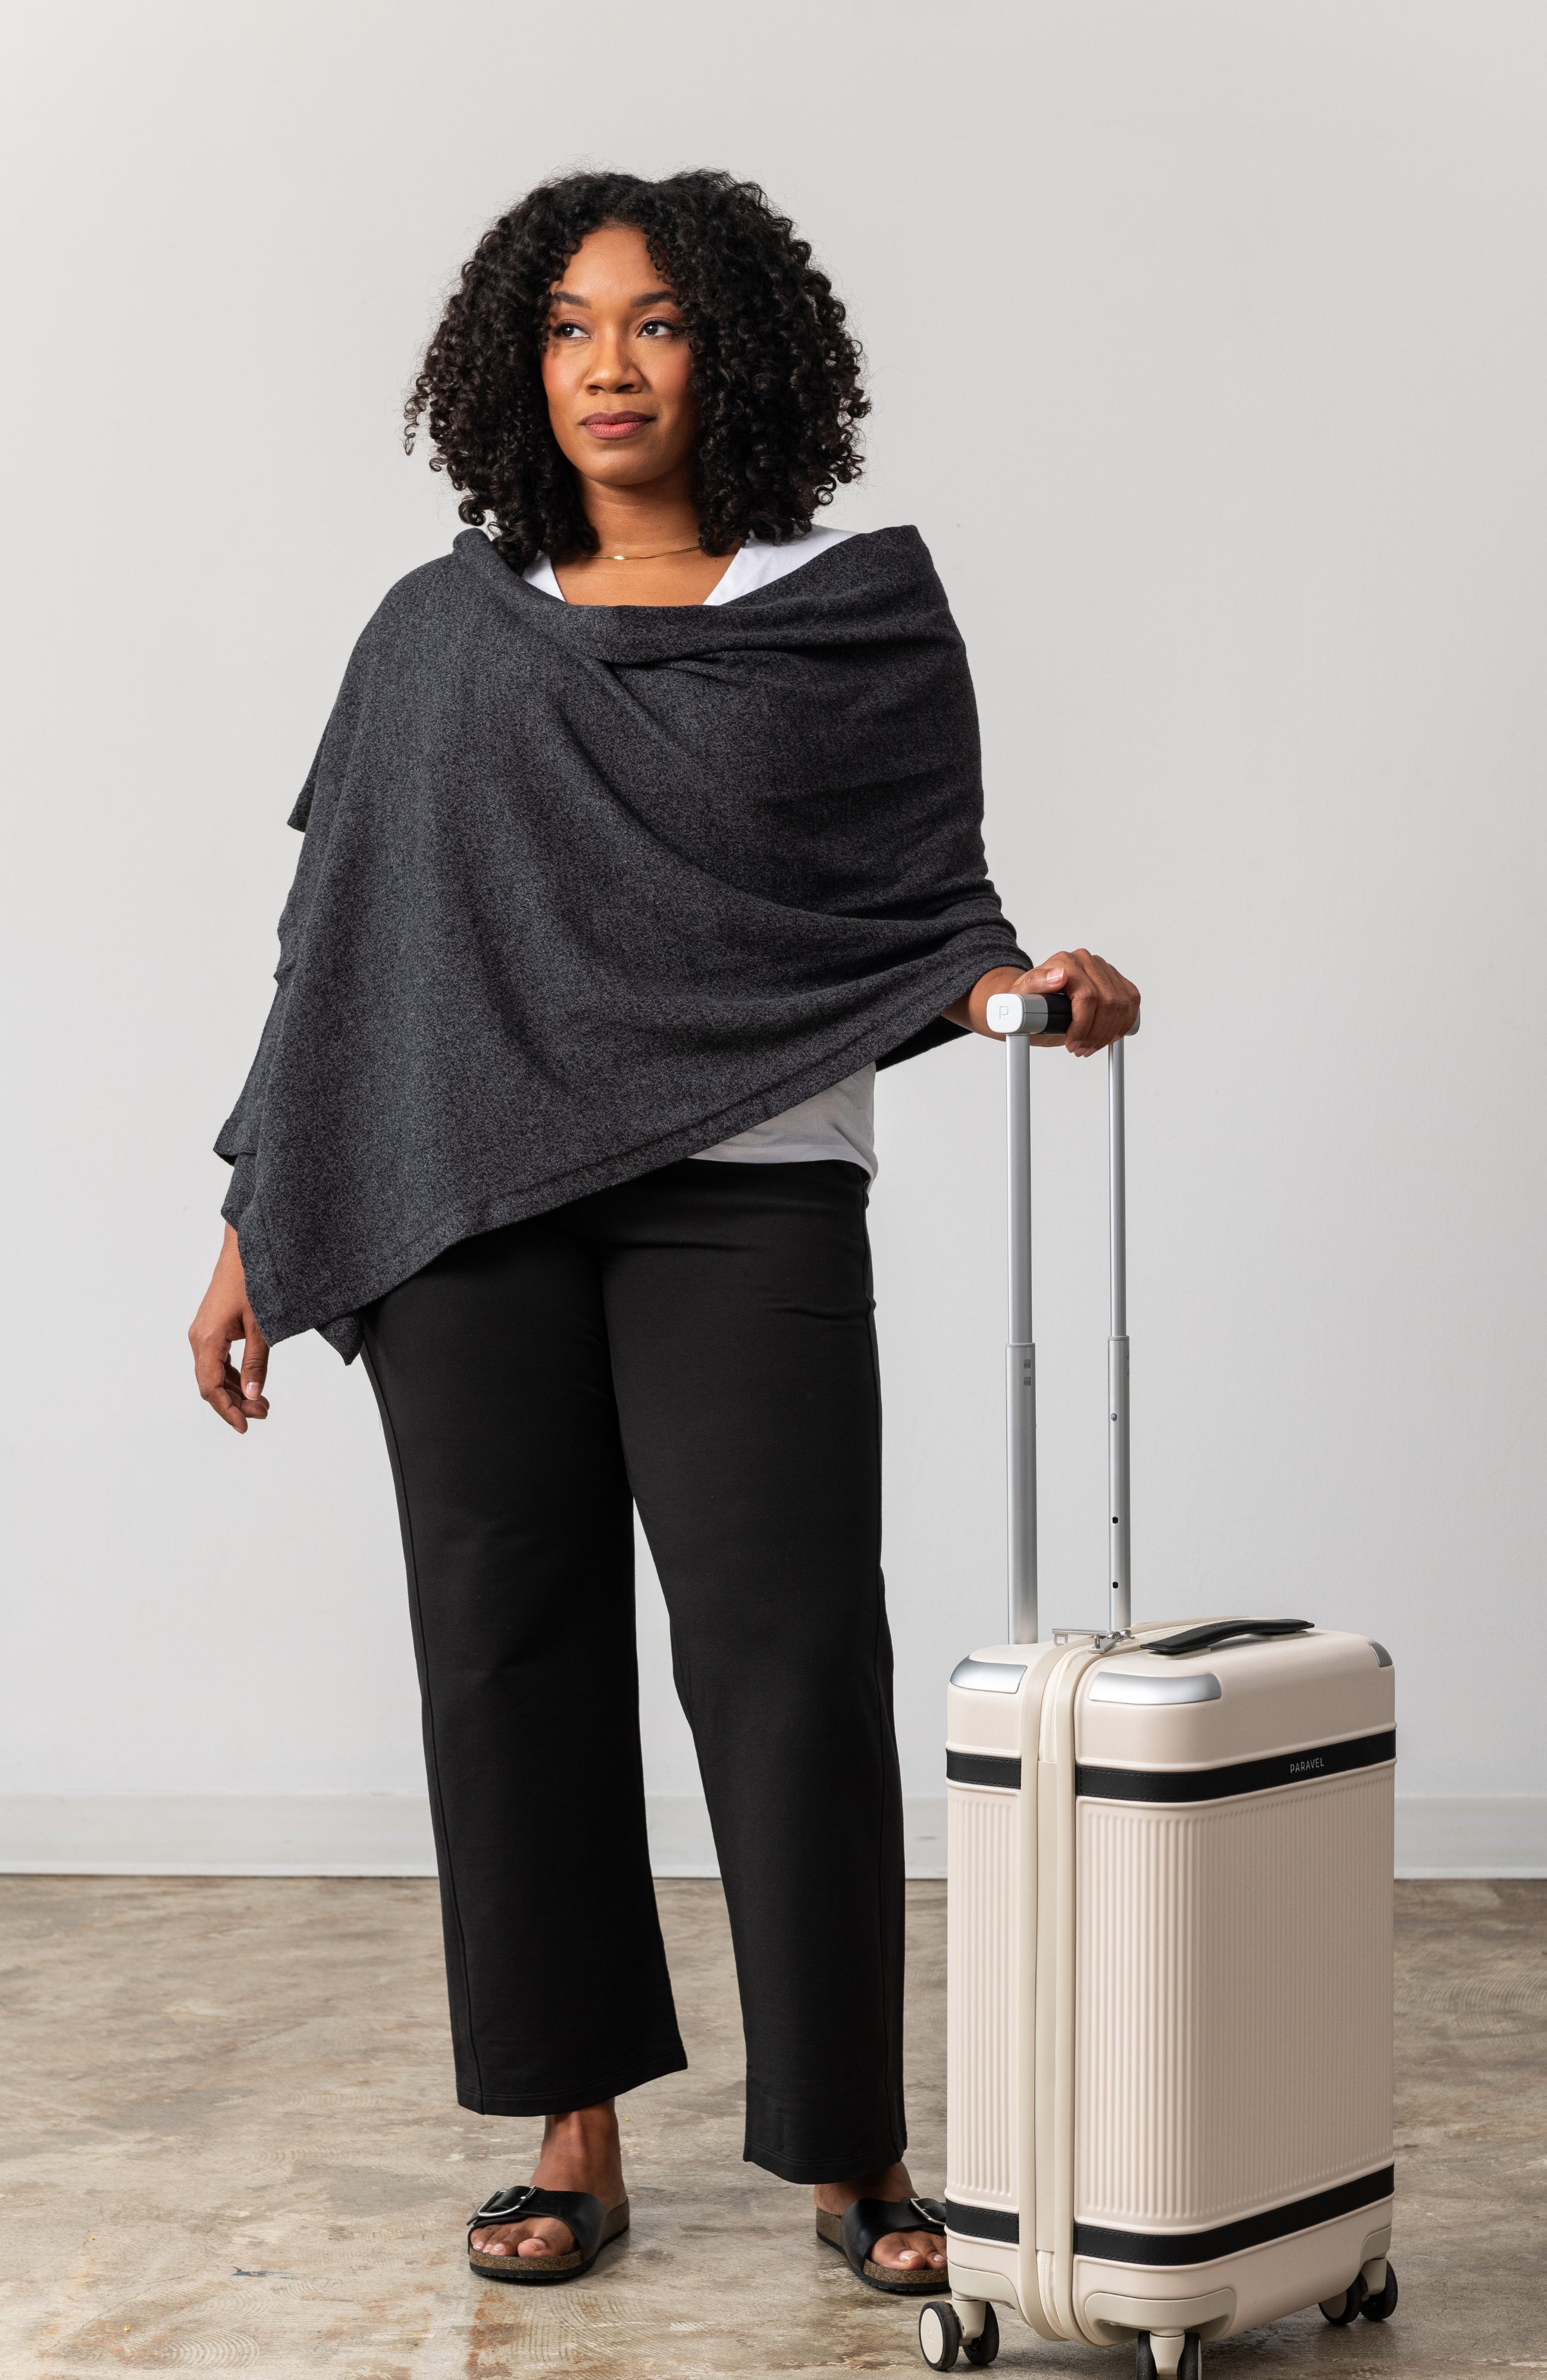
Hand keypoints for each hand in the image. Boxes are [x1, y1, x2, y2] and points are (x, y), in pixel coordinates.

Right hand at [189, 1225, 269, 1432]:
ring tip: (262, 1403)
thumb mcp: (260, 1325)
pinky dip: (233, 1375)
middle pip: (211, 1384)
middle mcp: (199, 1338)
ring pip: (214, 1373)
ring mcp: (203, 1333)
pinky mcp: (212, 1327)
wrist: (245, 1248)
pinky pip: (218, 1360)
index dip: (227, 1409)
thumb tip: (254, 1393)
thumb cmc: (251, 1279)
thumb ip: (256, 1362)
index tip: (244, 1425)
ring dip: (235, 1390)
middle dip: (235, 1402)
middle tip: (263, 1413)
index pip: (210, 1387)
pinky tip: (251, 1383)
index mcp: (206, 1339)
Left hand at [950, 951, 1139, 1054]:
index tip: (1072, 1044)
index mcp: (1066, 962)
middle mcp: (1086, 961)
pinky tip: (1109, 1036)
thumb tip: (1058, 976)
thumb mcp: (1021, 996)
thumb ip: (1036, 983)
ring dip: (1109, 1032)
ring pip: (1122, 1004)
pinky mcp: (1115, 980)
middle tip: (1080, 1049)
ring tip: (1090, 1046)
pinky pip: (1132, 1000)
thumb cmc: (1026, 1000)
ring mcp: (1102, 969)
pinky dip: (1124, 1023)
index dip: (1083, 1026)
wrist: (1031, 1002)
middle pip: (1108, 1003)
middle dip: (1096, 1033)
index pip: (1088, 996)